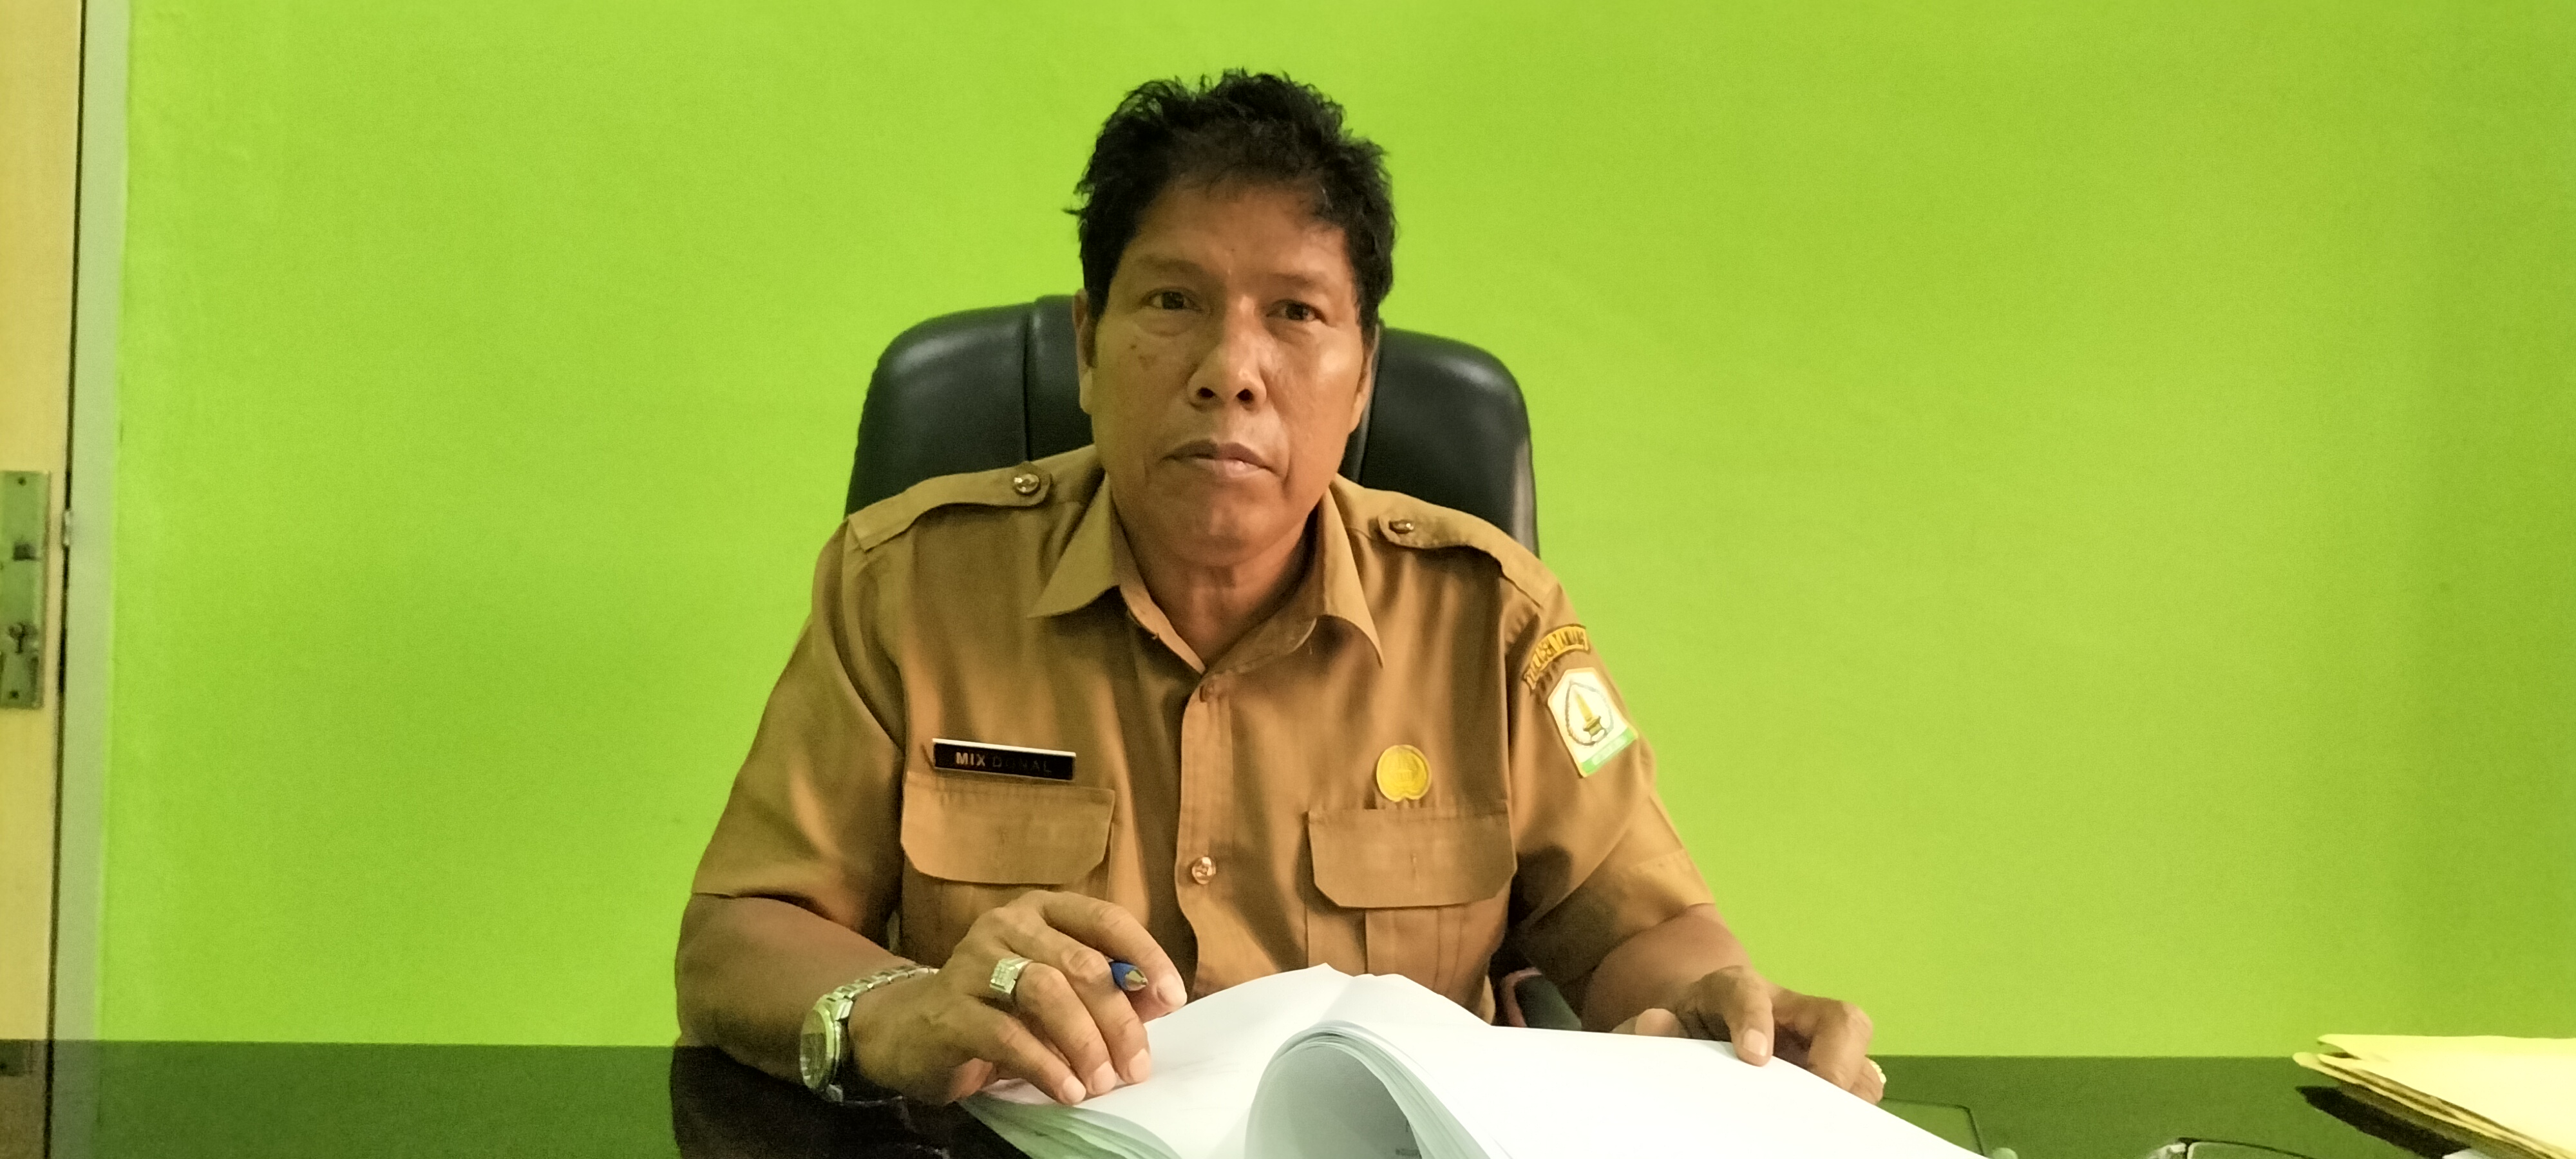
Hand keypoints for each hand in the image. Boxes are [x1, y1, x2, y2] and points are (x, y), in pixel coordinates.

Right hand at [845, 891, 1184, 1105]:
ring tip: (1102, 1081)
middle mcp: (1007, 924)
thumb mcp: (1057, 993)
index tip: (1173, 998)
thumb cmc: (998, 1008)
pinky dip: (1046, 1065)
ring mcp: (973, 962)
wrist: (911, 1030)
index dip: (1145, 956)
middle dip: (1118, 1018)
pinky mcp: (949, 1008)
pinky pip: (1006, 1034)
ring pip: (1045, 991)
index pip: (1106, 918)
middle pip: (1080, 963)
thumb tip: (1160, 999)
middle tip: (1136, 1066)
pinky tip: (1068, 1090)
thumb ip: (1106, 989)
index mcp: (1043, 911)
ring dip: (1084, 1041)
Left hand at [1611, 963, 1883, 1102]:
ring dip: (1853, 1087)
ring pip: (1860, 1058)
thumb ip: (1646, 1029)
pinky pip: (1859, 1084)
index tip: (1753, 1056)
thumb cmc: (1680, 1028)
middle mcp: (1788, 1009)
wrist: (1695, 1023)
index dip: (1753, 1018)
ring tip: (1829, 1124)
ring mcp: (1816, 1041)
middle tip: (1819, 1096)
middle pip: (1839, 1018)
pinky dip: (1851, 1107)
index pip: (1746, 992)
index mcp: (1734, 989)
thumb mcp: (1655, 1026)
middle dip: (1838, 1059)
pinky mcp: (1828, 1069)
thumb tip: (1656, 1024)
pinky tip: (1829, 1130)